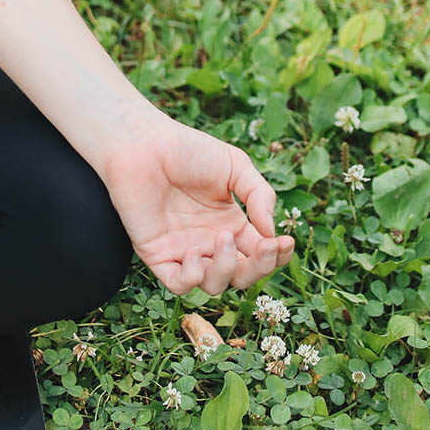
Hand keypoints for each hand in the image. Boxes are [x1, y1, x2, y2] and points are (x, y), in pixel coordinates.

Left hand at [101, 111, 294, 294]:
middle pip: (242, 276)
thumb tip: (272, 232)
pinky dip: (192, 278)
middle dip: (260, 268)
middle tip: (266, 246)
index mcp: (229, 224)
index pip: (260, 253)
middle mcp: (208, 242)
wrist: (143, 144)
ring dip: (227, 270)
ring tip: (222, 238)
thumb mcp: (236, 166)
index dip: (277, 255)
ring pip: (214, 285)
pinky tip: (194, 253)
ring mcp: (182, 250)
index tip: (286, 241)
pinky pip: (178, 284)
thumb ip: (260, 196)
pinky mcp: (156, 254)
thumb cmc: (187, 150)